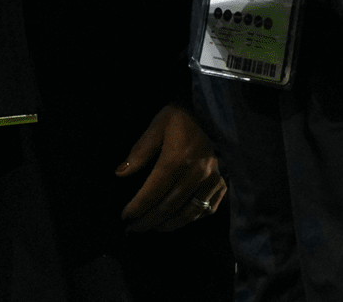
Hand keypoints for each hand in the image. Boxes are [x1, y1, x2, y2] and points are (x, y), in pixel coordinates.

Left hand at [117, 104, 226, 231]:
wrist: (212, 113)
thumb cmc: (180, 118)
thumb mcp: (156, 127)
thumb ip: (139, 152)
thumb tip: (120, 173)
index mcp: (177, 159)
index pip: (153, 192)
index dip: (138, 207)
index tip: (125, 217)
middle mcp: (196, 174)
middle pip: (168, 207)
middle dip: (148, 221)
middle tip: (133, 229)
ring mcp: (212, 181)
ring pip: (188, 214)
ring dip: (168, 225)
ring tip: (153, 228)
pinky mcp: (221, 185)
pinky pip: (206, 210)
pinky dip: (190, 219)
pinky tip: (177, 220)